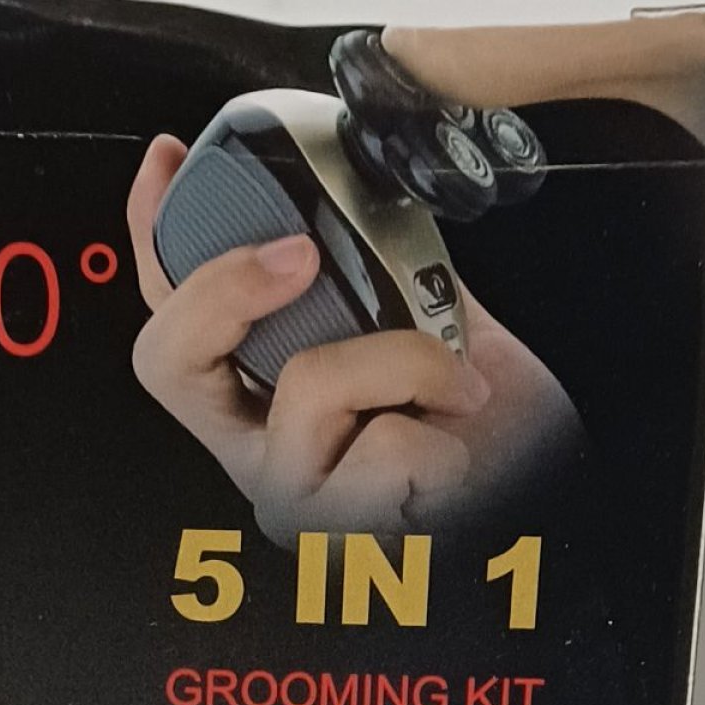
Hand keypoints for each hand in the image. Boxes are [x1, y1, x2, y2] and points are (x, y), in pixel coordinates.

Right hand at [126, 137, 578, 543]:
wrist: (552, 506)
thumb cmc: (499, 435)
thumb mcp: (435, 323)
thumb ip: (385, 270)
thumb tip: (368, 189)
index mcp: (265, 397)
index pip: (174, 315)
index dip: (151, 230)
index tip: (171, 157)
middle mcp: (260, 452)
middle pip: (170, 358)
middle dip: (226, 284)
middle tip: (303, 252)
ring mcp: (291, 503)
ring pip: (307, 386)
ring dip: (407, 365)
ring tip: (455, 395)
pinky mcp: (336, 547)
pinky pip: (382, 450)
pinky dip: (443, 436)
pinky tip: (457, 462)